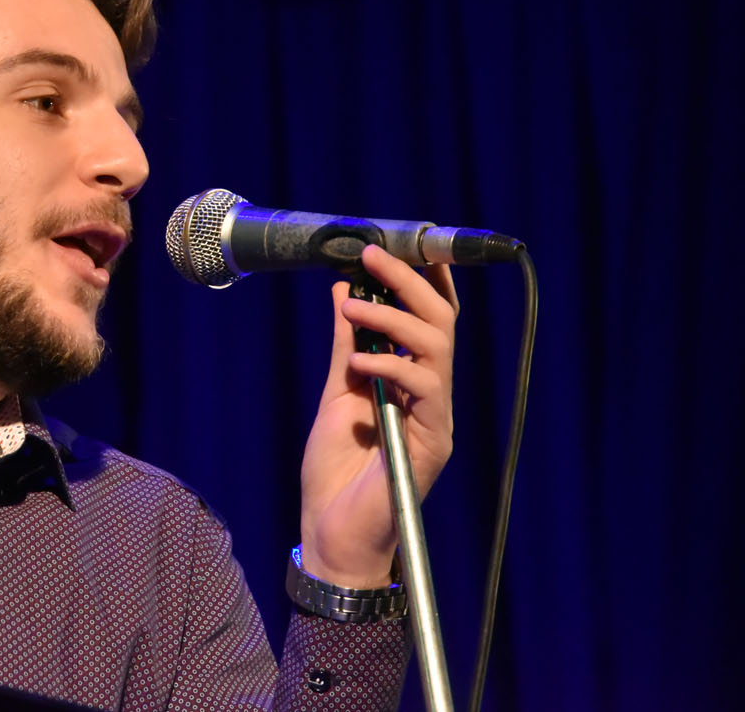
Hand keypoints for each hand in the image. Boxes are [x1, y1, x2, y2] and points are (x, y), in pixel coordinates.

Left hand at [298, 243, 457, 586]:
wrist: (332, 531)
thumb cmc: (335, 471)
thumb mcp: (335, 395)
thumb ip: (346, 349)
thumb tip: (347, 292)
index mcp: (412, 382)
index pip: (430, 320)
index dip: (424, 279)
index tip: (398, 243)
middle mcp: (432, 397)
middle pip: (442, 323)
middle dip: (410, 282)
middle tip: (373, 256)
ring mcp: (436, 419)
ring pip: (438, 349)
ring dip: (395, 320)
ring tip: (356, 311)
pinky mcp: (432, 443)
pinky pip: (425, 389)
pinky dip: (391, 367)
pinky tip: (360, 363)